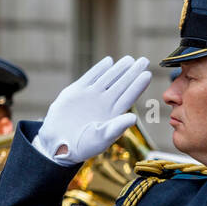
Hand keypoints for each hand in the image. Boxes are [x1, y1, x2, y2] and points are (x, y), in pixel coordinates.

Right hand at [32, 55, 151, 166]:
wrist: (59, 143)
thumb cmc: (83, 145)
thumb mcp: (102, 139)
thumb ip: (117, 128)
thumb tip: (134, 118)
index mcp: (113, 114)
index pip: (129, 96)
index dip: (138, 85)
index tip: (147, 74)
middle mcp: (104, 103)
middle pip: (121, 84)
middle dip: (132, 72)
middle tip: (144, 60)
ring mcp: (91, 96)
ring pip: (108, 78)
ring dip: (118, 69)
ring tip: (129, 59)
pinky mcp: (76, 92)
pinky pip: (90, 77)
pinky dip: (99, 69)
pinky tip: (108, 61)